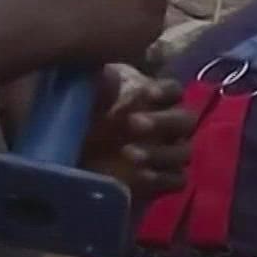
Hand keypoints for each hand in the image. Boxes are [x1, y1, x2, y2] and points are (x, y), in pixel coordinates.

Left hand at [81, 67, 195, 198]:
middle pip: (185, 120)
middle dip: (163, 121)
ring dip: (160, 152)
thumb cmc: (83, 118)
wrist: (71, 158)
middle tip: (133, 123)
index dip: (165, 91)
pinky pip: (177, 179)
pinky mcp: (162, 181)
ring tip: (128, 153)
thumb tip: (109, 75)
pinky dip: (162, 177)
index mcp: (154, 100)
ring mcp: (168, 154)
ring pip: (183, 152)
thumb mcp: (88, 95)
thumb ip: (102, 85)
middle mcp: (168, 126)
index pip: (174, 91)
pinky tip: (139, 175)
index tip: (146, 93)